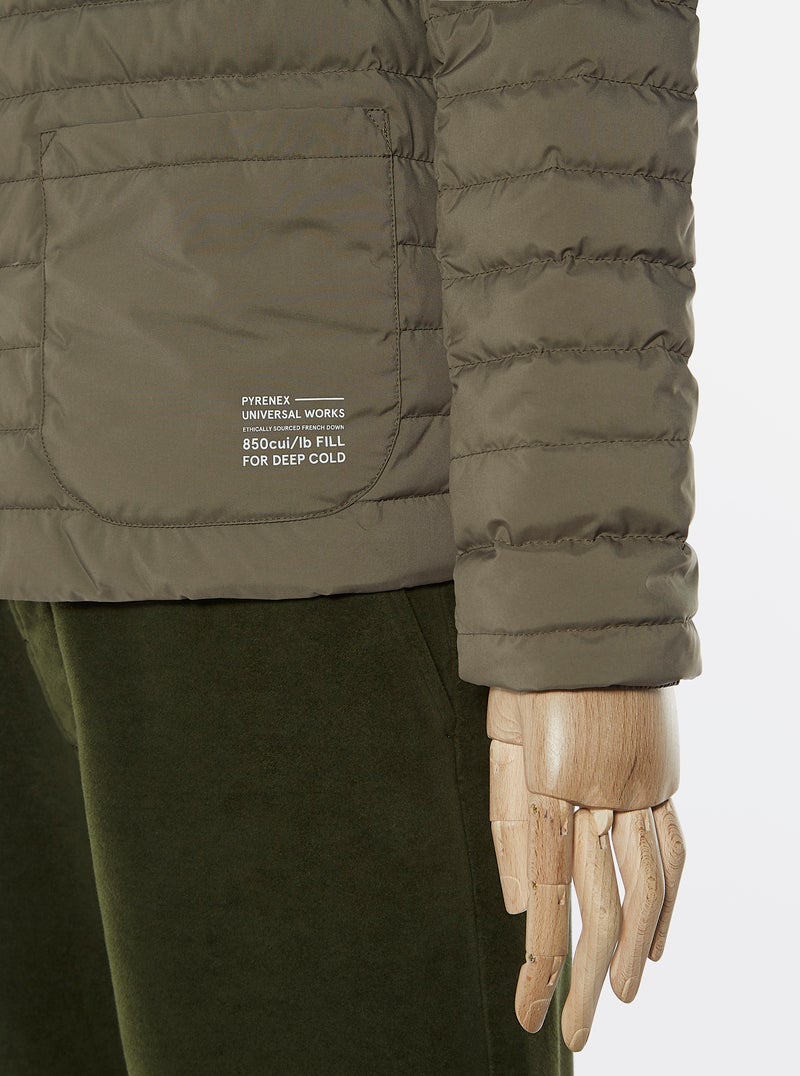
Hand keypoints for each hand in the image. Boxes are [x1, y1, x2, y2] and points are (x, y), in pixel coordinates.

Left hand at [486, 686, 686, 1050]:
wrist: (583, 619)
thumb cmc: (527, 679)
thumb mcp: (499, 743)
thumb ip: (505, 824)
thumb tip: (511, 904)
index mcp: (550, 790)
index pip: (545, 899)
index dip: (539, 963)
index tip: (528, 1013)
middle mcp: (600, 798)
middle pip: (601, 907)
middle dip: (589, 979)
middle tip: (581, 1034)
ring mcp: (639, 790)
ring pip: (647, 889)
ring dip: (636, 952)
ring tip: (625, 999)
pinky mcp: (660, 779)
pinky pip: (672, 850)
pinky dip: (669, 900)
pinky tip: (658, 939)